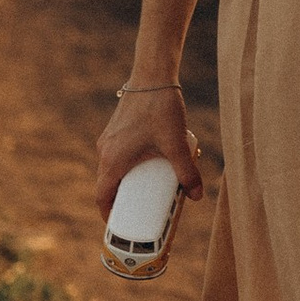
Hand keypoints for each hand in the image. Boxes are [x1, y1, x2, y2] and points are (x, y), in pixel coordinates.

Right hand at [96, 84, 203, 218]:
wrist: (152, 75)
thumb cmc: (161, 108)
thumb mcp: (176, 144)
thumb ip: (187, 171)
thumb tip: (197, 196)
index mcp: (113, 160)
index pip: (103, 196)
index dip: (108, 214)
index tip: (118, 225)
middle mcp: (106, 151)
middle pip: (107, 184)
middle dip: (121, 200)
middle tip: (138, 212)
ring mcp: (109, 139)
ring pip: (112, 169)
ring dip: (125, 181)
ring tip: (145, 190)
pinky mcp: (116, 130)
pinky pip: (117, 155)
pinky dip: (127, 165)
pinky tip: (147, 163)